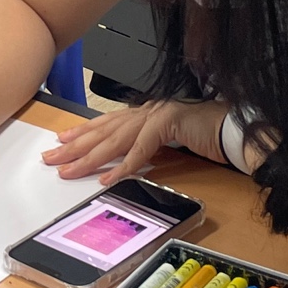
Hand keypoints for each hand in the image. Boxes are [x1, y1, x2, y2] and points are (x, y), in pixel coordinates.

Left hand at [42, 99, 229, 185]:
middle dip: (75, 145)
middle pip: (103, 130)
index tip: (60, 141)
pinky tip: (108, 178)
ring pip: (115, 138)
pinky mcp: (170, 122)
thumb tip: (120, 163)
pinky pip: (141, 148)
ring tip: (69, 170)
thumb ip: (146, 146)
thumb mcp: (169, 142)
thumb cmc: (206, 136)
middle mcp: (147, 110)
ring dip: (90, 157)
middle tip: (51, 158)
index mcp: (146, 112)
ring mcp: (158, 113)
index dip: (82, 132)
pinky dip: (124, 164)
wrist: (236, 130)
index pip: (106, 122)